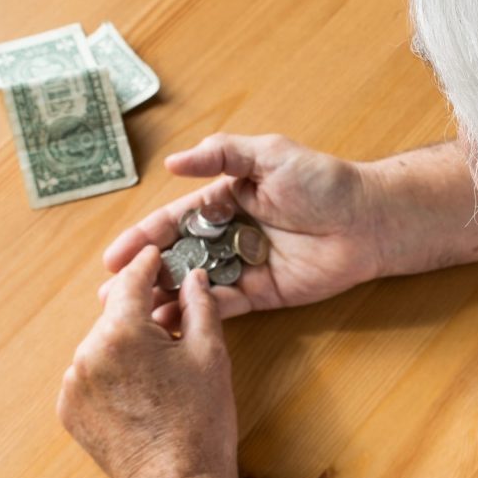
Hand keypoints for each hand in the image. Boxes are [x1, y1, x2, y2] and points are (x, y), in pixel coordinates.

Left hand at [57, 246, 243, 477]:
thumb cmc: (197, 423)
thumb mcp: (209, 353)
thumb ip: (199, 305)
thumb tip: (193, 278)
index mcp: (122, 332)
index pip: (132, 280)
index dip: (147, 263)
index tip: (155, 254)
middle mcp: (88, 353)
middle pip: (116, 313)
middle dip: (142, 310)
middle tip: (171, 316)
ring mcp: (74, 384)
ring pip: (103, 343)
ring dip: (127, 343)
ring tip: (161, 364)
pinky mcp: (70, 410)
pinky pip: (91, 373)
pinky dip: (112, 371)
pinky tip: (141, 387)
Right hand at [102, 133, 385, 319]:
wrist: (368, 220)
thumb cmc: (324, 181)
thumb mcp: (269, 154)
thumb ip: (222, 154)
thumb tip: (172, 163)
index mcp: (227, 200)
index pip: (176, 221)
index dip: (144, 238)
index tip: (114, 258)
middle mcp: (230, 234)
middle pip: (179, 257)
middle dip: (144, 276)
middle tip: (109, 298)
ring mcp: (245, 265)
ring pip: (197, 285)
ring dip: (164, 299)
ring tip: (132, 318)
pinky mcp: (264, 293)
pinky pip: (226, 305)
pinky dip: (199, 313)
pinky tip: (172, 323)